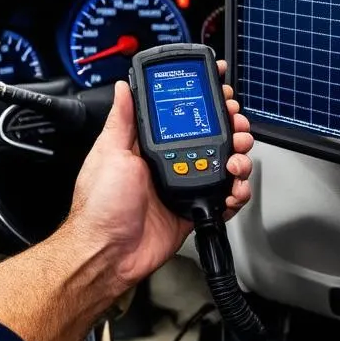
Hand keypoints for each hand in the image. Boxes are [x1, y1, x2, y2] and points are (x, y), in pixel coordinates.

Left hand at [62, 61, 253, 300]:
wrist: (108, 253)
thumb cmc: (100, 206)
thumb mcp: (109, 153)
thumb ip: (122, 120)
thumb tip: (124, 87)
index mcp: (149, 147)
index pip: (183, 117)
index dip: (205, 104)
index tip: (221, 93)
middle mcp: (170, 163)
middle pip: (213, 138)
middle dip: (232, 129)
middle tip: (237, 128)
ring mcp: (184, 186)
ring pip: (224, 165)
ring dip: (239, 159)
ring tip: (236, 162)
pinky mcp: (194, 209)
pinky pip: (225, 198)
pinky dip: (237, 193)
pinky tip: (234, 190)